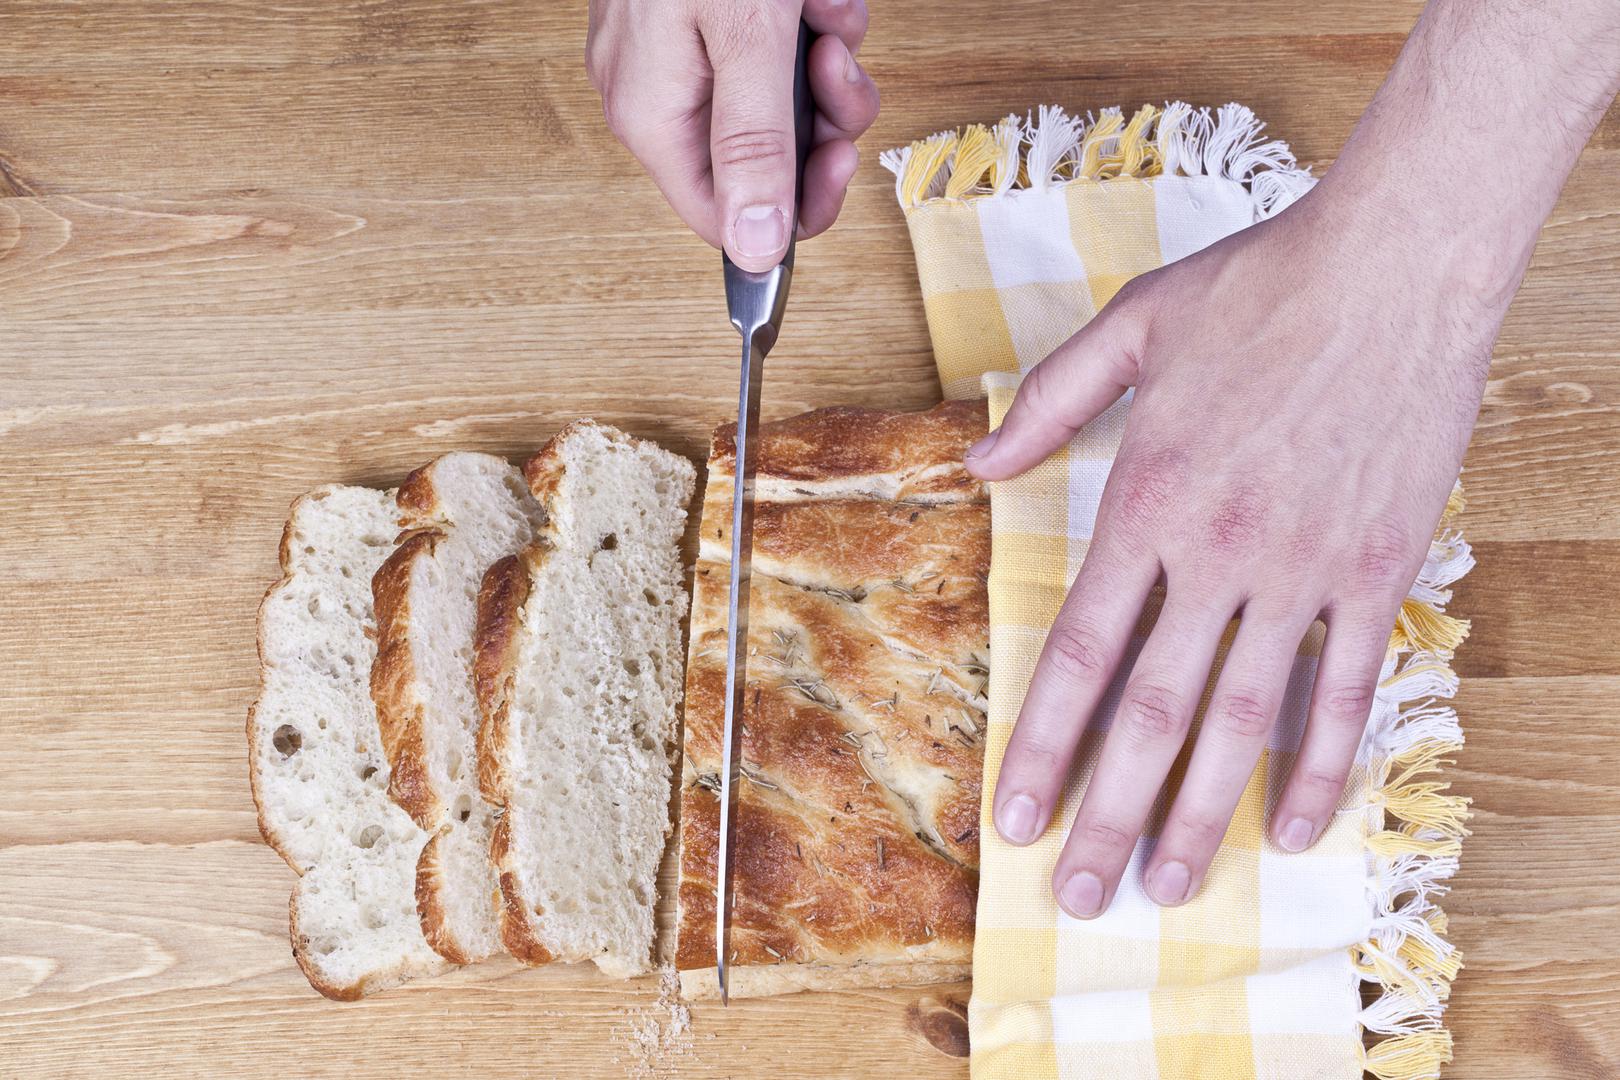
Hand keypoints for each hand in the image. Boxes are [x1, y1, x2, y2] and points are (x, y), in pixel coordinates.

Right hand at [586, 0, 879, 270]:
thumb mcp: (748, 40)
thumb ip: (755, 146)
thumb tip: (757, 250)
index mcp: (655, 117)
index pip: (724, 217)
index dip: (790, 210)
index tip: (839, 166)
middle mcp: (661, 93)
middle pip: (761, 160)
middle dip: (820, 122)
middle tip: (841, 70)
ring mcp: (681, 51)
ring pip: (780, 105)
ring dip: (827, 66)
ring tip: (827, 12)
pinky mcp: (708, 15)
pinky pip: (776, 51)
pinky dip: (813, 21)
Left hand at [967, 185, 1504, 917]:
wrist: (1395, 263)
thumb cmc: (1258, 288)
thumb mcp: (1130, 328)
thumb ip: (1047, 402)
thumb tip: (974, 464)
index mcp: (1144, 502)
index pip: (1081, 655)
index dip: (1042, 748)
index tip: (1013, 820)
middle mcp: (1217, 555)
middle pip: (1152, 714)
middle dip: (1109, 814)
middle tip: (1079, 897)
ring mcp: (1302, 571)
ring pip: (1243, 719)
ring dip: (1201, 814)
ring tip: (1167, 888)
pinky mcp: (1375, 572)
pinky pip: (1345, 689)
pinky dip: (1318, 764)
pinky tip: (1289, 828)